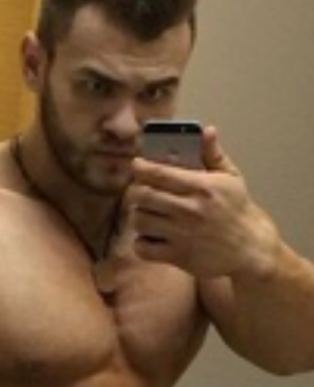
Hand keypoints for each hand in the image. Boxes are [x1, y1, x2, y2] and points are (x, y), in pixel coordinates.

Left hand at [126, 127, 278, 277]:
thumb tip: (206, 130)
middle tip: (141, 191)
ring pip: (139, 220)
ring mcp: (182, 235)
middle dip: (136, 191)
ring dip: (139, 216)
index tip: (137, 165)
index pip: (158, 173)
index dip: (141, 167)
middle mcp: (189, 210)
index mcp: (201, 187)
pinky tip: (151, 236)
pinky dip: (141, 242)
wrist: (250, 250)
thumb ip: (213, 154)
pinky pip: (142, 247)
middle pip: (142, 195)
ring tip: (148, 213)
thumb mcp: (232, 179)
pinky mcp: (177, 256)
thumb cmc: (238, 211)